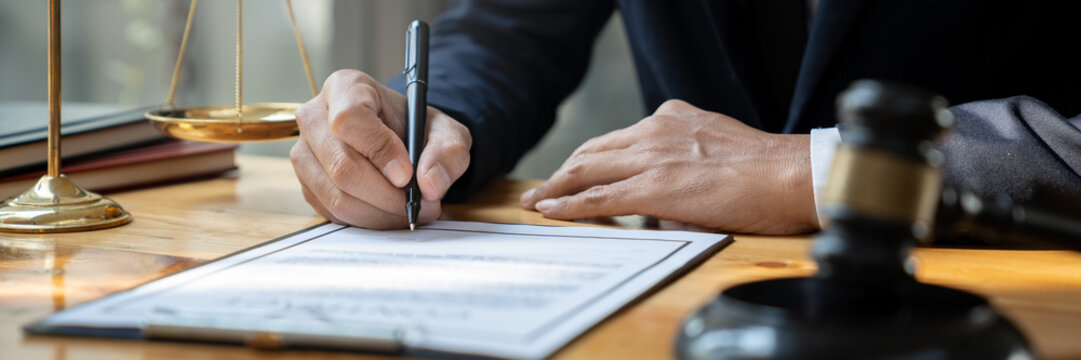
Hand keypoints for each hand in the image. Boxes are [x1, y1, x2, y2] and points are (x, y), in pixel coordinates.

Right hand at [291, 69, 470, 228]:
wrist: (399, 140)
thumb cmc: (415, 128)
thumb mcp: (445, 131)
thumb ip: (447, 152)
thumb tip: (429, 183)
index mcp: (346, 88)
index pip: (349, 120)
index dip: (380, 151)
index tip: (407, 174)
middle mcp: (315, 117)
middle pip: (342, 166)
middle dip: (387, 195)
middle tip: (421, 203)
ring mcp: (305, 153)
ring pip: (337, 196)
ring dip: (381, 213)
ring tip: (411, 210)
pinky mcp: (307, 184)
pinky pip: (334, 213)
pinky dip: (368, 220)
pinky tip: (390, 212)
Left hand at [519, 99, 816, 234]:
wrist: (791, 175)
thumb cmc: (765, 172)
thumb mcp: (714, 150)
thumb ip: (681, 168)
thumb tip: (660, 209)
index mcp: (671, 118)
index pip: (616, 140)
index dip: (587, 160)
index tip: (570, 174)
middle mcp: (655, 130)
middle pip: (592, 152)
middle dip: (562, 173)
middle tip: (541, 191)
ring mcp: (652, 157)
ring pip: (588, 171)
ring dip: (556, 189)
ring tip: (536, 203)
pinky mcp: (655, 188)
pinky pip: (600, 198)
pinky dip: (570, 206)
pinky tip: (551, 212)